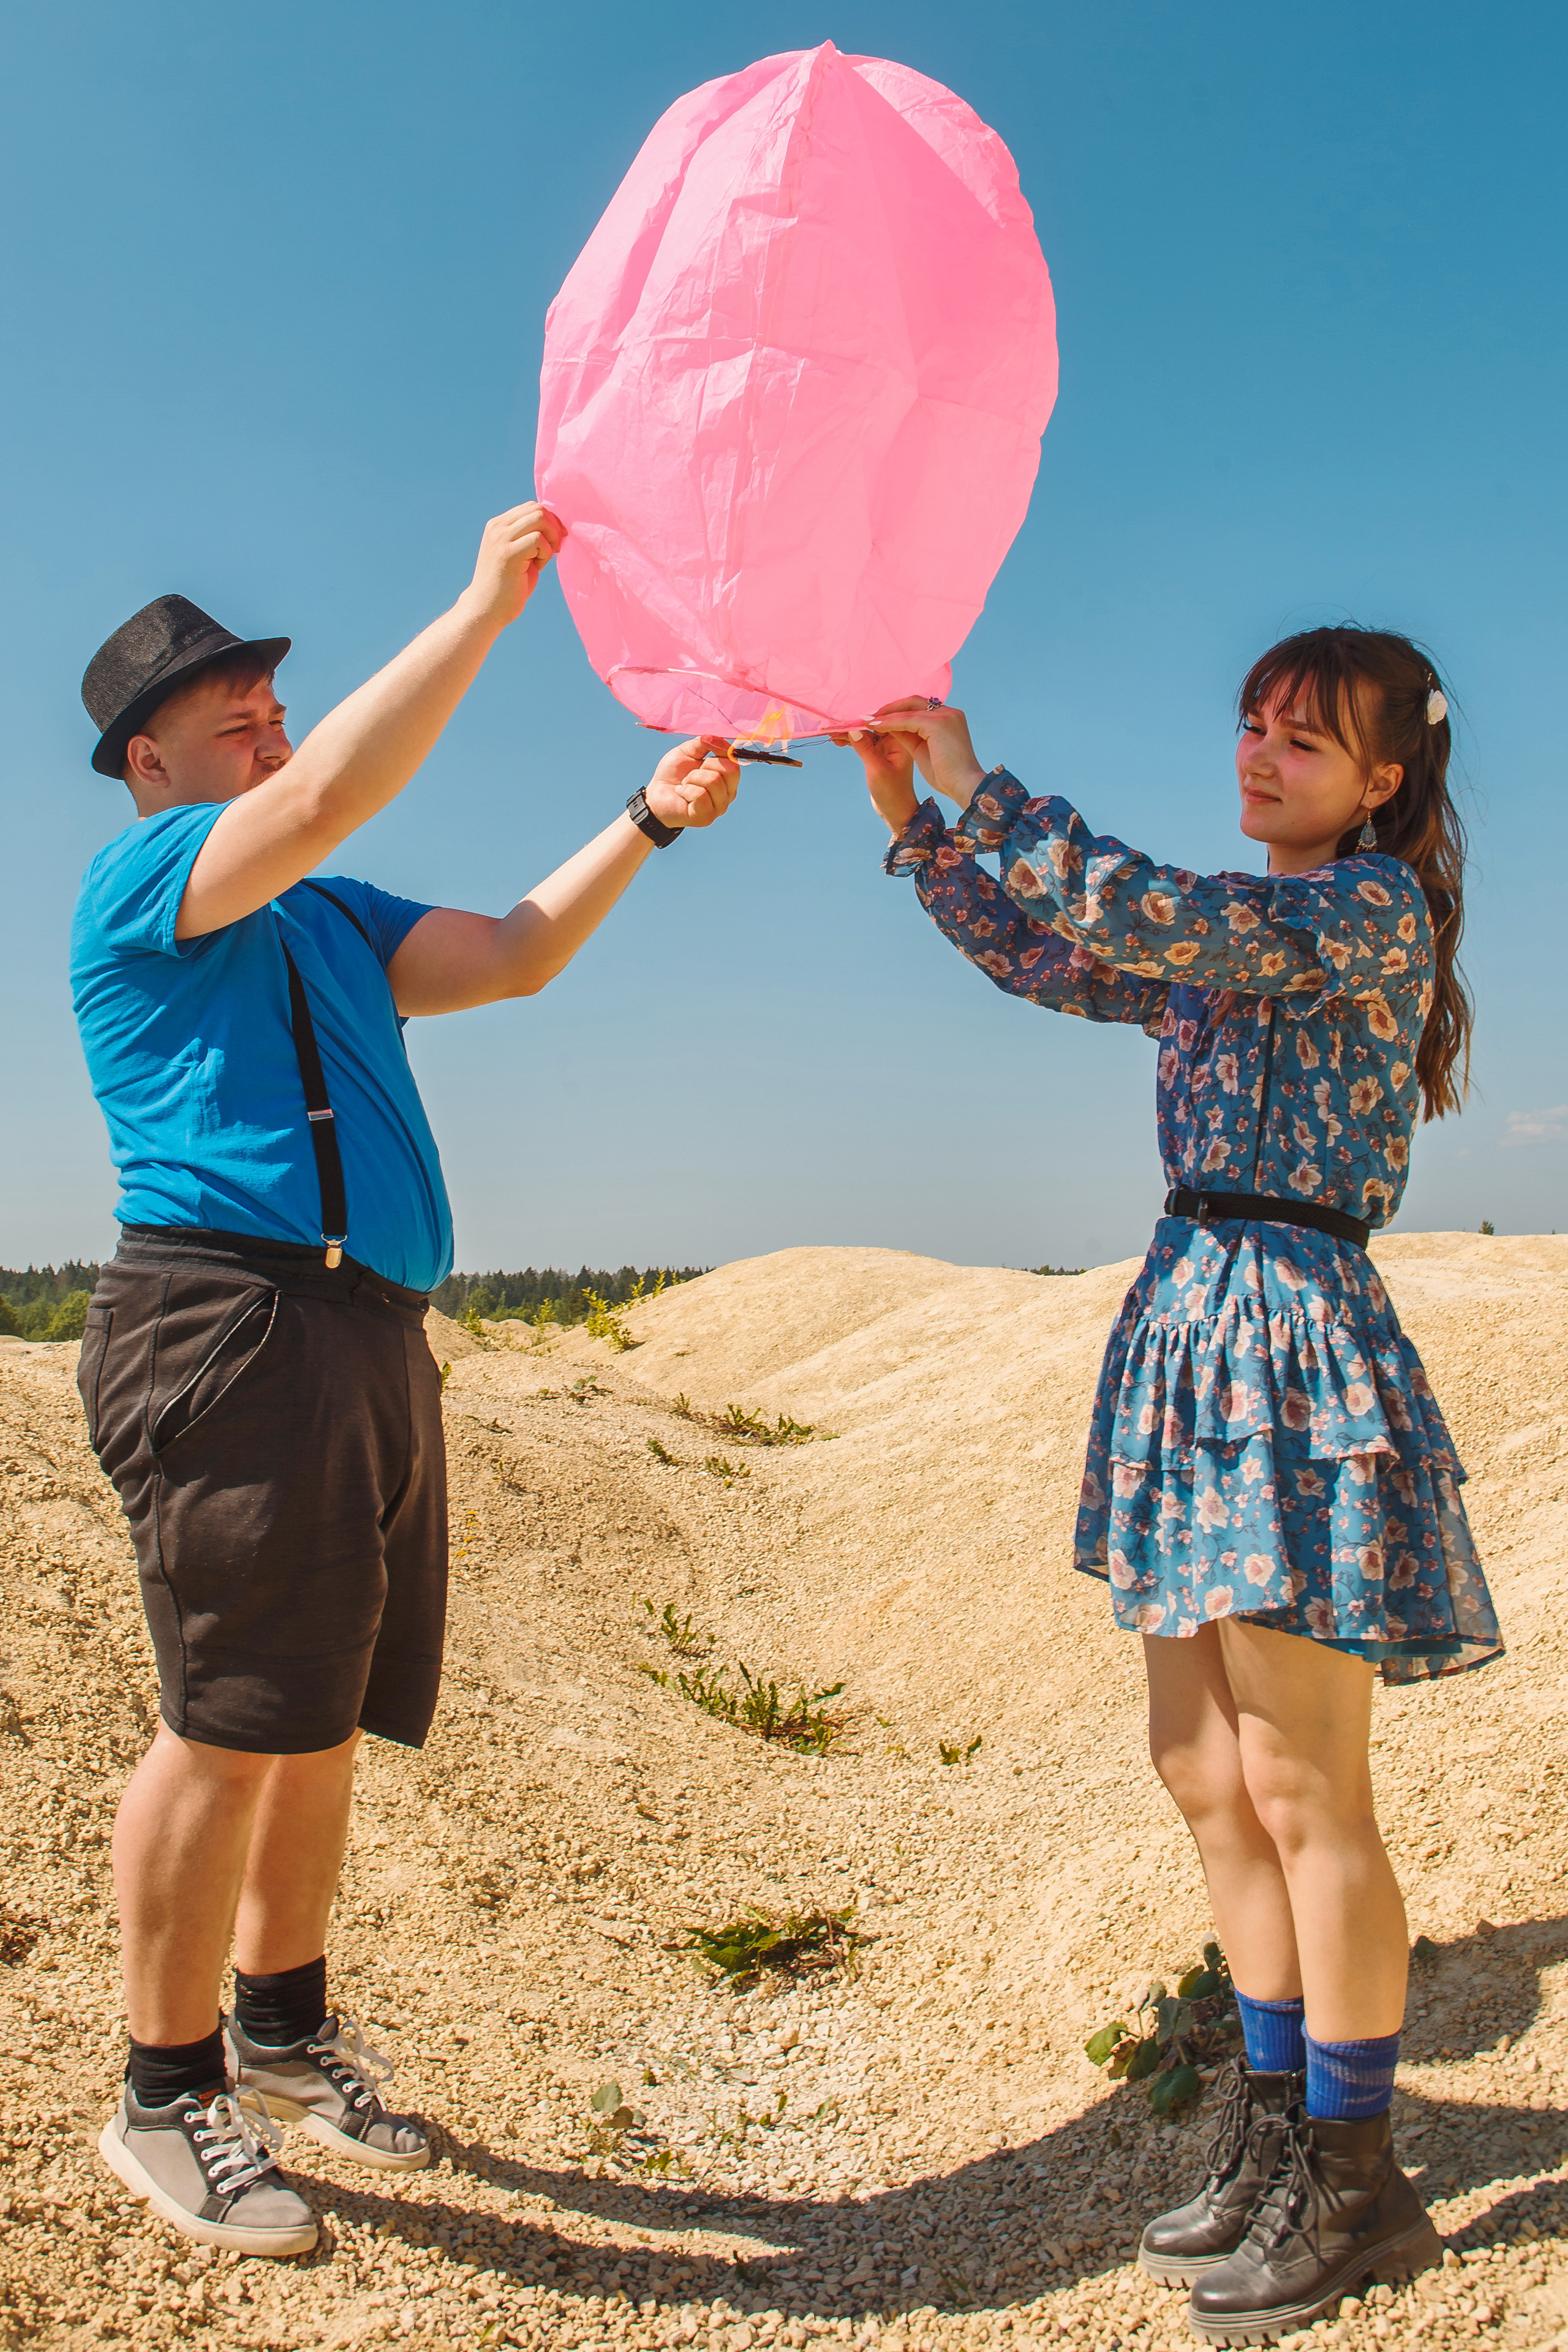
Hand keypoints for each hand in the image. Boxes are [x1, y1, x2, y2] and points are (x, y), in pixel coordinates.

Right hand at [461, 503, 563, 630]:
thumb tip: (557, 526)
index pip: (531, 507)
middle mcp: (497, 527)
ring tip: (544, 558)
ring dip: (550, 539)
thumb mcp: (519, 554)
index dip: (551, 520)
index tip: (555, 541)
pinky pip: (538, 540)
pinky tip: (537, 567)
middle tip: (554, 550)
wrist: (486, 609)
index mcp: (498, 525)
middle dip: (554, 528)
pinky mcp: (508, 554)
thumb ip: (530, 537)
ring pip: (539, 519)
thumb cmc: (507, 586)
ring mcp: (501, 539)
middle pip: (538, 509)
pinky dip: (545, 552)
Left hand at [644, 737, 740, 829]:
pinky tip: (681, 794)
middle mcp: (728, 794)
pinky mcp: (706, 817)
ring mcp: (719, 807)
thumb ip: (703, 743)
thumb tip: (713, 737)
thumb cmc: (673, 774)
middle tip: (691, 773)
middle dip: (705, 765)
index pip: (735, 761)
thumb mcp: (688, 751)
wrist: (656, 795)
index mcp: (727, 778)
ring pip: (714, 781)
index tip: (704, 751)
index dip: (720, 751)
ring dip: (692, 778)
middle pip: (730, 770)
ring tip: (685, 785)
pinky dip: (686, 790)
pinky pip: (701, 795)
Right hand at [830, 724, 920, 836]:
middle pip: (872, 724)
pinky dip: (851, 740)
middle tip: (833, 725)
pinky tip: (838, 741)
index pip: (882, 721)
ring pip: (866, 732)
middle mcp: (896, 739)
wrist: (897, 811)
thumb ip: (864, 748)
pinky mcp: (879, 753)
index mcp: (902, 740)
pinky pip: (864, 741)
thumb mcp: (876, 769)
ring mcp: (887, 746)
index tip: (844, 719)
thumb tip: (852, 728)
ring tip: (831, 734)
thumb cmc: (892, 793)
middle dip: (853, 724)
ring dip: (849, 733)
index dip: (862, 719)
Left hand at [863, 700, 986, 807]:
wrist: (964, 786)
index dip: (898, 712)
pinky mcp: (938, 724)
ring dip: (886, 714)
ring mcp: (945, 716)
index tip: (879, 718)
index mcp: (948, 719)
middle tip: (869, 715)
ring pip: (908, 709)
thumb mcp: (923, 751)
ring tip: (867, 720)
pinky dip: (889, 722)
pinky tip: (875, 726)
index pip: (919, 708)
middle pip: (913, 702)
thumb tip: (890, 727)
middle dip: (890, 708)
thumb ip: (910, 736)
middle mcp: (949, 713)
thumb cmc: (947, 776)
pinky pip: (907, 719)